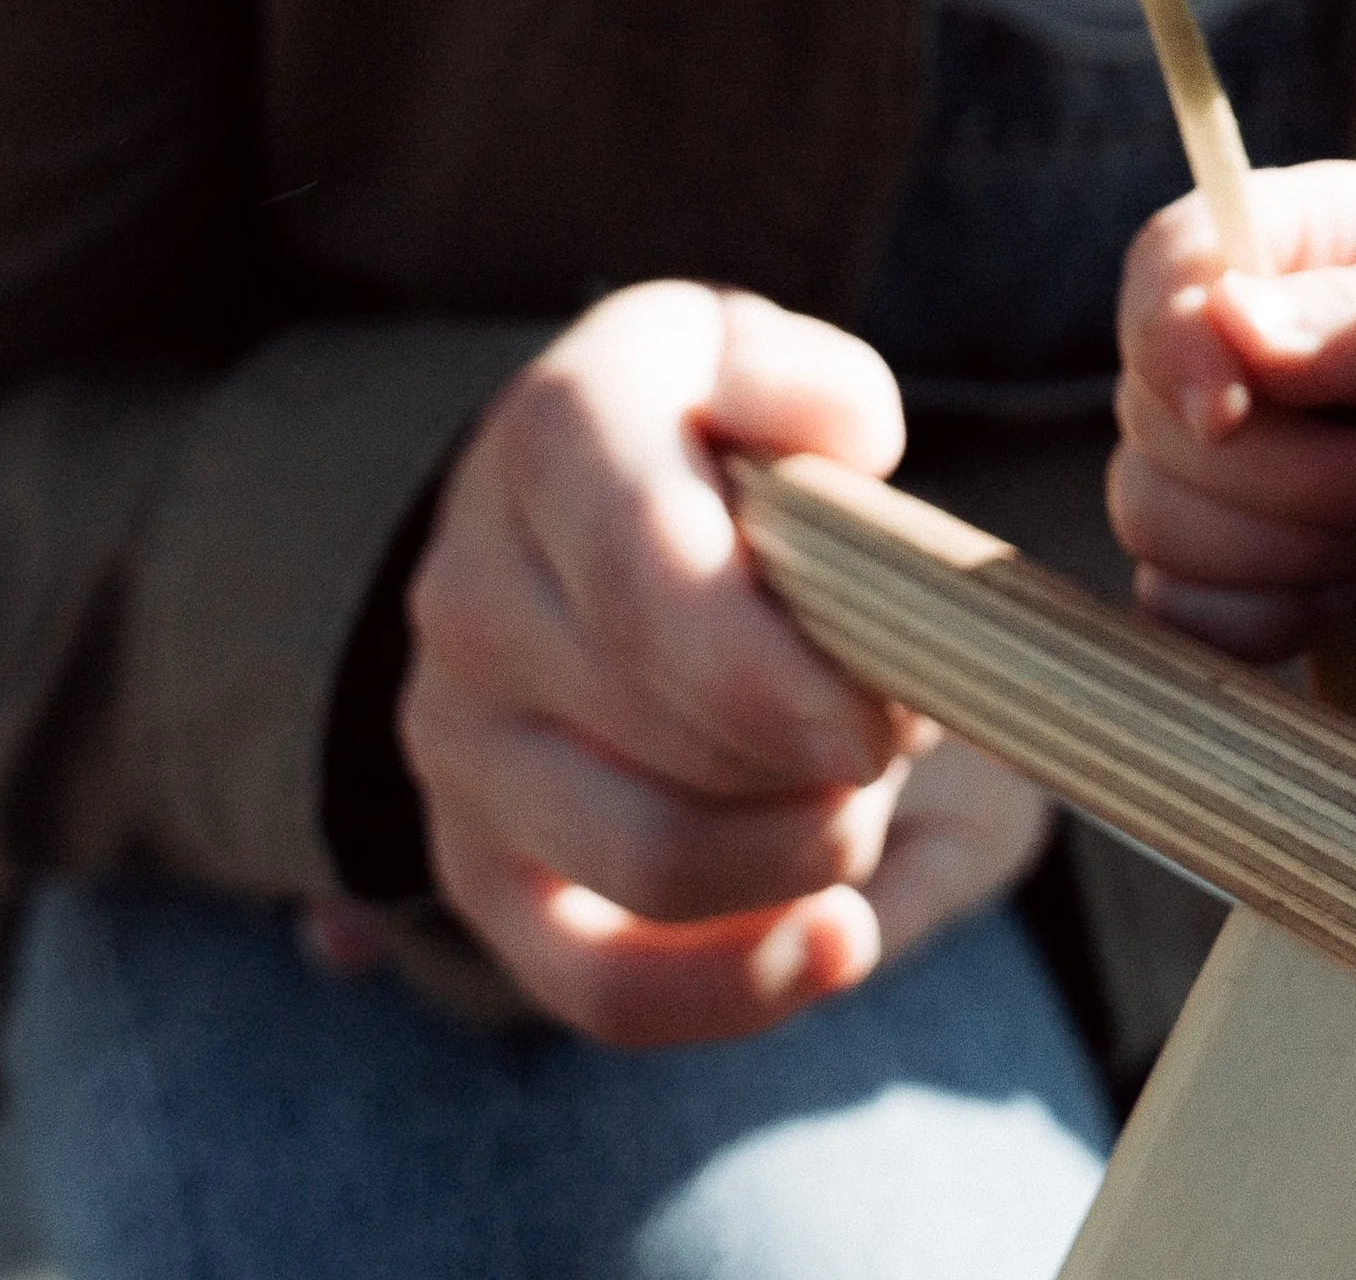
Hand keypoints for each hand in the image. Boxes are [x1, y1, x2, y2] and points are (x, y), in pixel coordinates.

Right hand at [397, 281, 1043, 1042]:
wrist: (603, 511)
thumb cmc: (717, 440)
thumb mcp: (769, 366)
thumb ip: (816, 389)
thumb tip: (840, 443)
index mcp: (551, 435)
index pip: (643, 580)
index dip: (776, 675)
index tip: (886, 718)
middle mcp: (469, 586)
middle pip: (668, 735)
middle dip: (823, 758)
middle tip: (900, 729)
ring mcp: (455, 734)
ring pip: (646, 861)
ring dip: (796, 857)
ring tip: (858, 802)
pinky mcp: (472, 860)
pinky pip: (595, 982)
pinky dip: (733, 988)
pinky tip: (835, 941)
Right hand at [1110, 168, 1355, 776]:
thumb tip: (1231, 322)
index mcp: (1295, 239)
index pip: (1168, 260)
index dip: (1173, 338)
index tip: (1227, 414)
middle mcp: (1230, 340)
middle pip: (1152, 407)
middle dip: (1289, 478)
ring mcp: (1214, 456)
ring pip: (1151, 514)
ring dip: (1290, 552)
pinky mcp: (1219, 564)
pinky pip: (1175, 608)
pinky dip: (1266, 620)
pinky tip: (1349, 595)